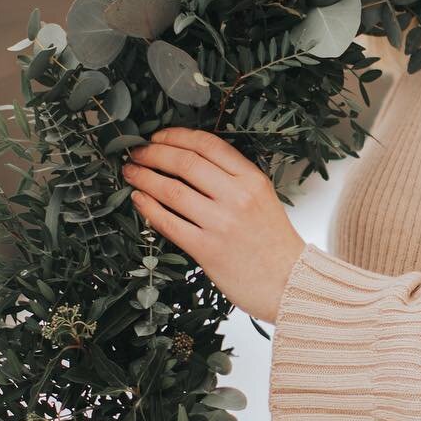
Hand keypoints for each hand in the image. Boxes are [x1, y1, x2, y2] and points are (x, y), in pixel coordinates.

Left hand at [121, 128, 307, 321]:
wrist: (290, 284)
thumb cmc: (274, 243)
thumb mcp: (263, 198)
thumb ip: (233, 178)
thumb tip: (189, 160)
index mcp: (252, 179)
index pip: (208, 144)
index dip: (176, 136)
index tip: (158, 137)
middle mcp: (237, 197)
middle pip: (185, 162)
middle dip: (153, 153)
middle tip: (136, 153)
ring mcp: (221, 223)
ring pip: (171, 190)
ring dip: (144, 178)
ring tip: (131, 173)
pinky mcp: (206, 249)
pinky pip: (168, 222)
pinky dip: (148, 207)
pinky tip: (138, 199)